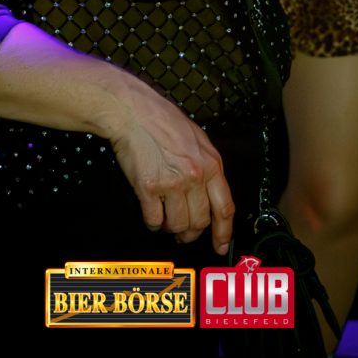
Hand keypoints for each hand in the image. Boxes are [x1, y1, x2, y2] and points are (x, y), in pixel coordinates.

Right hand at [108, 84, 234, 254]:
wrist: (133, 111)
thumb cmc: (161, 120)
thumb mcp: (196, 138)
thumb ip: (206, 165)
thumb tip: (209, 193)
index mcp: (210, 163)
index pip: (224, 207)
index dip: (223, 232)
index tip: (220, 245)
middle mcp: (194, 176)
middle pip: (200, 222)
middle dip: (191, 232)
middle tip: (183, 231)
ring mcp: (172, 183)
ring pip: (178, 225)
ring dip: (170, 227)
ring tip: (164, 215)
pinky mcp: (149, 188)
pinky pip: (154, 221)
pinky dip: (152, 222)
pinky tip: (150, 210)